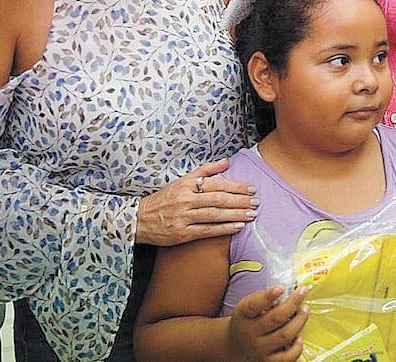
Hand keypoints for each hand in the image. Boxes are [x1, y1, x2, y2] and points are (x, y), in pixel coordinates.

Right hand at [136, 158, 258, 245]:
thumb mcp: (181, 180)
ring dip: (236, 214)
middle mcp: (185, 200)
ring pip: (214, 215)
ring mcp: (183, 217)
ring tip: (251, 214)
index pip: (216, 184)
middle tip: (255, 202)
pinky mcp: (182, 233)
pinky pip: (207, 230)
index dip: (236, 186)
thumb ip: (205, 171)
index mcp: (186, 185)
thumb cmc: (164, 199)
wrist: (139, 220)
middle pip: (218, 199)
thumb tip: (226, 161)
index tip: (251, 188)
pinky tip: (237, 227)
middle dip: (240, 200)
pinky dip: (224, 229)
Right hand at [228, 285, 308, 361]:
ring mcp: (259, 349)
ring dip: (299, 321)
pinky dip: (296, 348)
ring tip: (305, 309)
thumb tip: (286, 293)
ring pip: (284, 335)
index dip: (268, 296)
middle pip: (275, 318)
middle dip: (293, 303)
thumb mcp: (247, 306)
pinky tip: (299, 337)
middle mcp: (250, 333)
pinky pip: (286, 357)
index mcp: (243, 315)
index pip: (253, 305)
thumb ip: (263, 298)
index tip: (280, 288)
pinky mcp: (267, 361)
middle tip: (302, 292)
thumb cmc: (246, 321)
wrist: (235, 346)